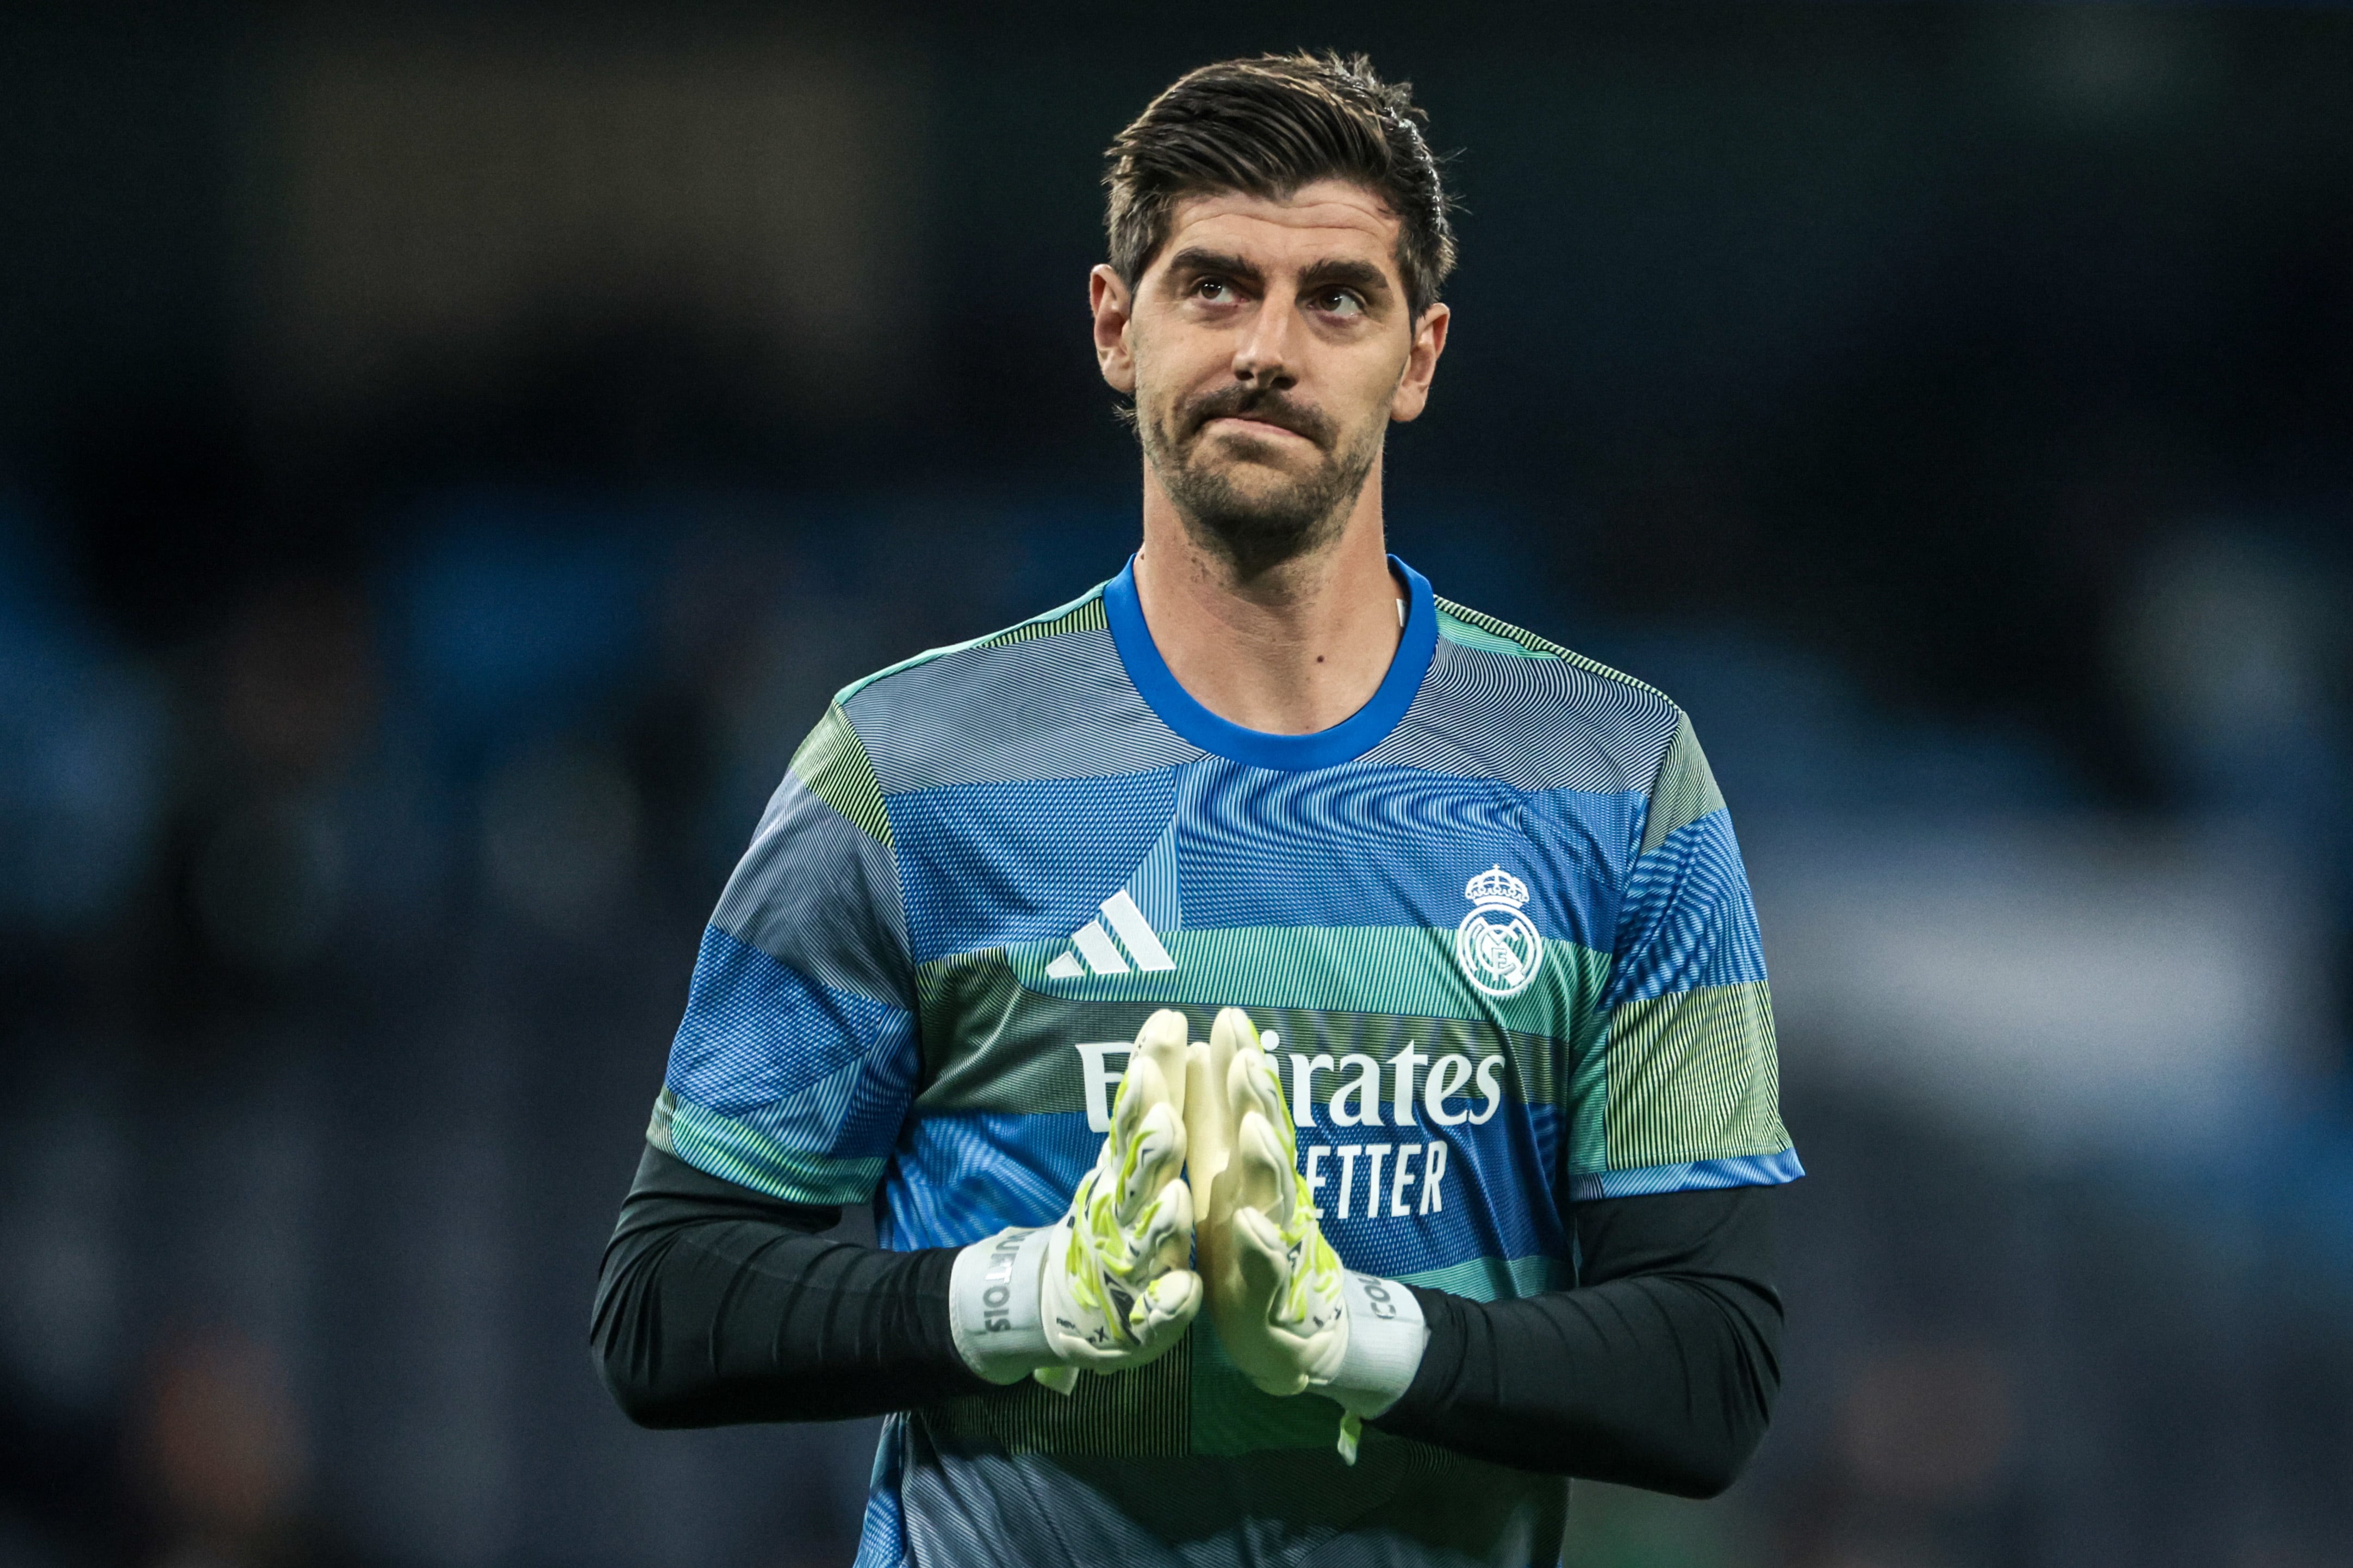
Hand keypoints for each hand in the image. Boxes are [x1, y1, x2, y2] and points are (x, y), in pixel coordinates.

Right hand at [950, 1009, 1201, 1390]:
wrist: (1072, 1309)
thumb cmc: (1116, 1223)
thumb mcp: (1129, 1157)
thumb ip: (1148, 1100)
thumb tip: (1167, 1026)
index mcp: (1128, 1173)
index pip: (1139, 1115)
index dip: (1152, 1074)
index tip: (1167, 1026)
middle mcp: (1122, 1216)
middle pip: (1136, 1175)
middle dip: (1152, 1146)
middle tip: (1168, 1115)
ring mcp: (1128, 1271)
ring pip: (1145, 1244)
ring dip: (1159, 1224)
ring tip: (1174, 1200)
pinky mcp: (1140, 1324)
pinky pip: (1155, 1317)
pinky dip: (1168, 1307)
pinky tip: (1186, 1294)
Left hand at [1186, 1007, 1430, 1462]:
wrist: (1286, 1330)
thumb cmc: (1248, 1239)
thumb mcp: (1221, 1171)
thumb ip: (1215, 1114)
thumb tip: (1203, 1044)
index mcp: (1246, 1167)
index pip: (1247, 1106)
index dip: (1240, 1063)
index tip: (1229, 1015)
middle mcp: (1265, 1195)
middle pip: (1265, 1140)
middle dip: (1256, 1099)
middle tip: (1246, 1056)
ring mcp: (1272, 1241)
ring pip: (1272, 1196)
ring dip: (1264, 1160)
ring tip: (1252, 1127)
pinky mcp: (1268, 1292)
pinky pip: (1266, 1267)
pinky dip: (1261, 1246)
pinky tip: (1250, 1225)